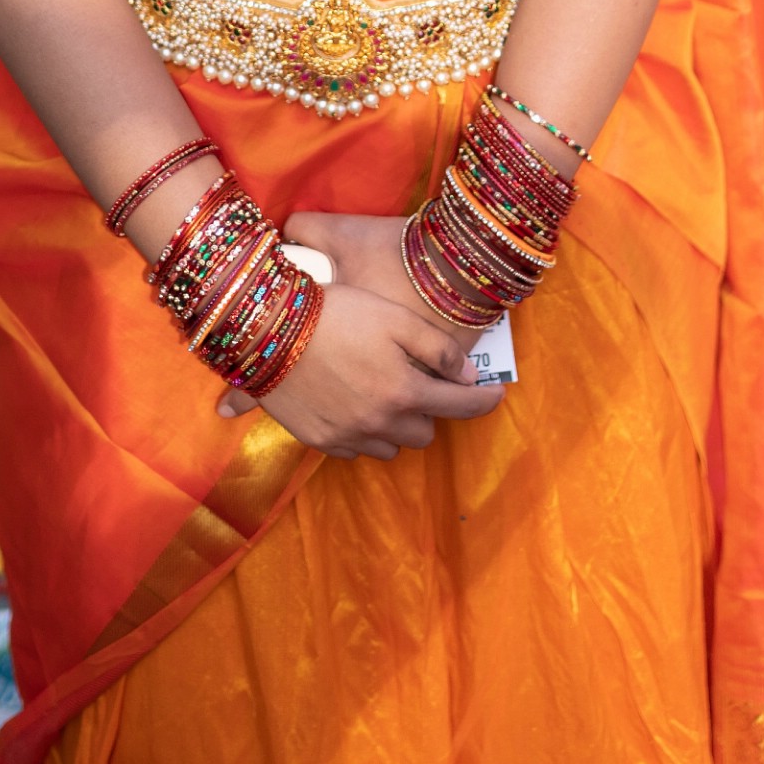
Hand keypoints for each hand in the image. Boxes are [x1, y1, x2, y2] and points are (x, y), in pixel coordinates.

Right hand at [214, 228, 503, 461]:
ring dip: (395, 426)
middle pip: (424, 434)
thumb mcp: (395, 318)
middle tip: (419, 384)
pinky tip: (352, 405)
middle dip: (428, 412)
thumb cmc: (336, 313)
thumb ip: (437, 349)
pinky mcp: (319, 440)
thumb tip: (467, 376)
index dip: (483, 401)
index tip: (496, 394)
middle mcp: (380, 423)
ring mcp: (348, 436)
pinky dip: (362, 433)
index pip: (460, 407)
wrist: (268, 329)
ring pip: (390, 447)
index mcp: (405, 392)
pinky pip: (355, 449)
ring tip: (383, 395)